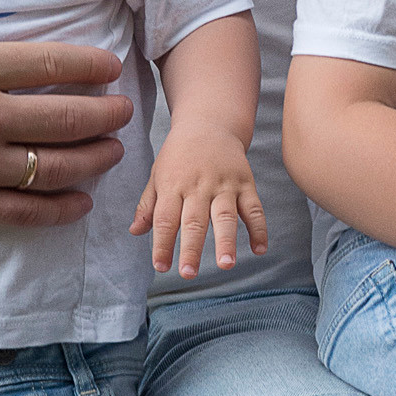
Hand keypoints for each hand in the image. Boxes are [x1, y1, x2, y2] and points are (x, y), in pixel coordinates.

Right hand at [0, 0, 134, 228]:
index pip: (52, 64)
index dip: (92, 67)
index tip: (112, 69)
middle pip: (66, 118)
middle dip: (106, 116)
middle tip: (124, 112)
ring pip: (54, 166)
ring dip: (93, 160)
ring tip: (113, 152)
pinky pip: (23, 209)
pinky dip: (59, 208)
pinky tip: (80, 201)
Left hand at [133, 123, 268, 277]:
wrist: (209, 123)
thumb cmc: (179, 154)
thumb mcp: (158, 174)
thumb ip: (148, 205)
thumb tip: (135, 231)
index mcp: (173, 185)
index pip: (165, 219)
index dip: (162, 244)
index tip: (161, 266)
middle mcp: (198, 186)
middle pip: (194, 220)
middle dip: (191, 248)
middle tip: (188, 273)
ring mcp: (224, 184)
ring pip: (225, 215)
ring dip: (226, 241)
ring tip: (226, 265)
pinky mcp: (245, 182)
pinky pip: (254, 208)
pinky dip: (259, 229)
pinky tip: (260, 249)